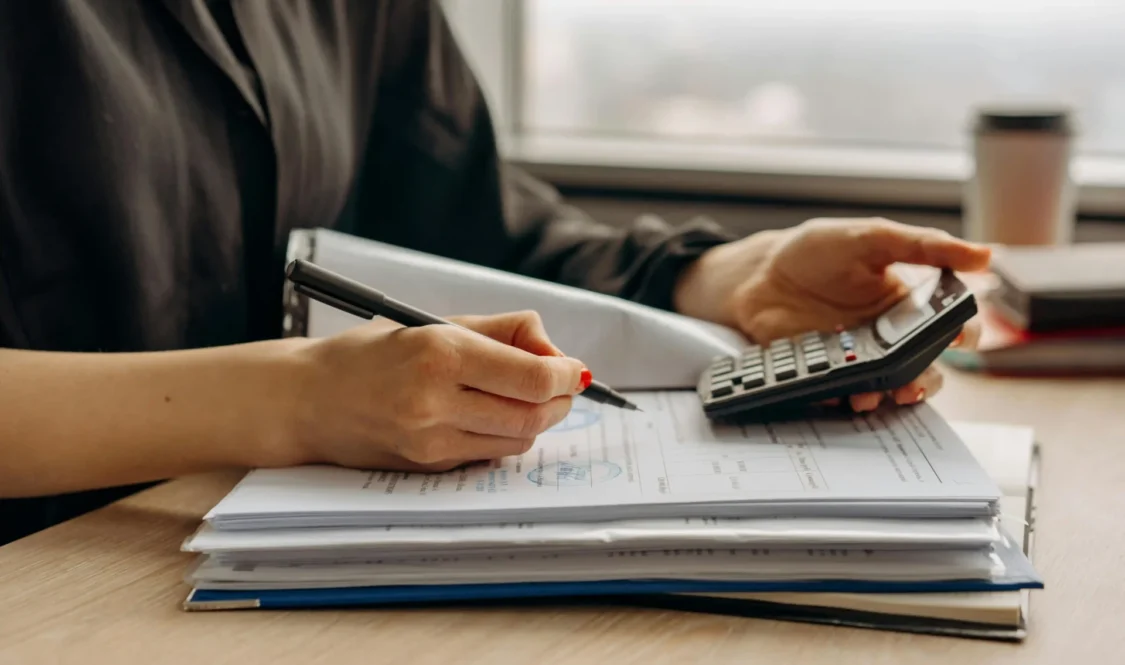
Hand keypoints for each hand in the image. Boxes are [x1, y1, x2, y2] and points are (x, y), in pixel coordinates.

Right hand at [283, 311, 588, 471]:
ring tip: (527, 398)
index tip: (573, 369)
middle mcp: (436, 401)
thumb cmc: (372, 354)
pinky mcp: (427, 466)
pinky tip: (491, 415)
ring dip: (536, 420)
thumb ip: (502, 332)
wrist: (308, 399)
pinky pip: (488, 454)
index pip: (533, 378)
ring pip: (517, 440)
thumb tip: (555, 353)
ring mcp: (431, 441)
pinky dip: (504, 436)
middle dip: (559, 400)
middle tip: (561, 385)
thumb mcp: (435, 324)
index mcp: (441, 354)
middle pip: (533, 415)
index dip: (565, 375)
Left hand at [673, 218, 990, 410]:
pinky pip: (845, 393)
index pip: (952, 324)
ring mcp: (859, 356)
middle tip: (917, 379)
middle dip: (928, 378)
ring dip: (892, 394)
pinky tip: (844, 393)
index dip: (963, 334)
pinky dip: (847, 397)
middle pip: (926, 366)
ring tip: (881, 393)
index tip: (958, 338)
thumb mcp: (871, 237)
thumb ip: (923, 246)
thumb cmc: (817, 250)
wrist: (759, 274)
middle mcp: (889, 335)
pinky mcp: (827, 372)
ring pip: (891, 386)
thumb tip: (984, 254)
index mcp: (909, 302)